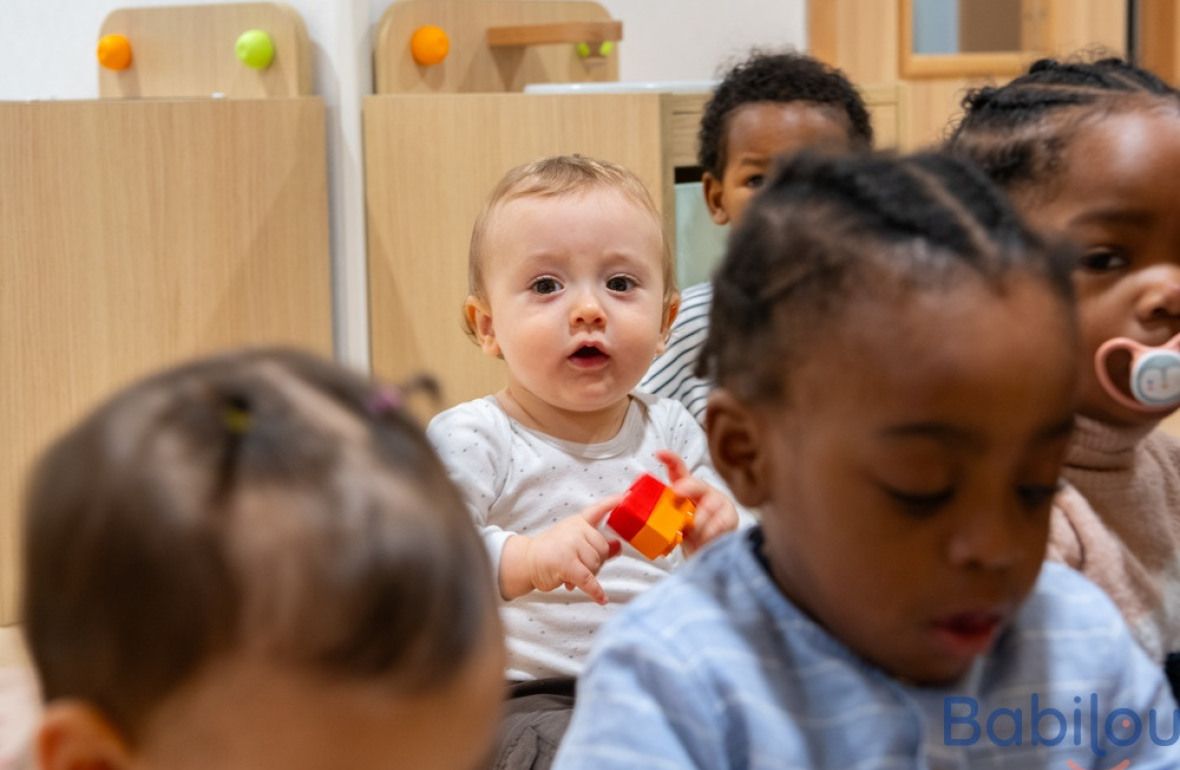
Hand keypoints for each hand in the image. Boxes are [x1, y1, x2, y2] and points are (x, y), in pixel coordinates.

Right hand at [503, 495, 622, 603]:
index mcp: (578, 522)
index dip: (612, 503)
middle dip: (596, 562)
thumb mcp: (574, 542)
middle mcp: (575, 530)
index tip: (625, 496)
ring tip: (572, 574)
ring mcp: (570, 545)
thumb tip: (618, 546)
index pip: (598, 510)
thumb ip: (597, 544)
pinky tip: (601, 598)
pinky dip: (595, 591)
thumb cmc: (552, 552)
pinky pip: (588, 580)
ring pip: (596, 564)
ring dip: (589, 575)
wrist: (526, 561)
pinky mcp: (566, 563)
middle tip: (581, 567)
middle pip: (602, 549)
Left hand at [655, 450, 738, 555]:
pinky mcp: (730, 517)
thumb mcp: (671, 521)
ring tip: (691, 533)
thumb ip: (662, 513)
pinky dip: (709, 533)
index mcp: (686, 489)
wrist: (706, 552)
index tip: (659, 454)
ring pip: (708, 507)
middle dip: (688, 487)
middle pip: (697, 485)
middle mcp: (703, 492)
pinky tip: (704, 539)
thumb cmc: (687, 533)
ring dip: (697, 521)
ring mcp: (719, 503)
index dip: (669, 459)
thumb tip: (644, 514)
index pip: (677, 469)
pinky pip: (720, 523)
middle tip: (678, 493)